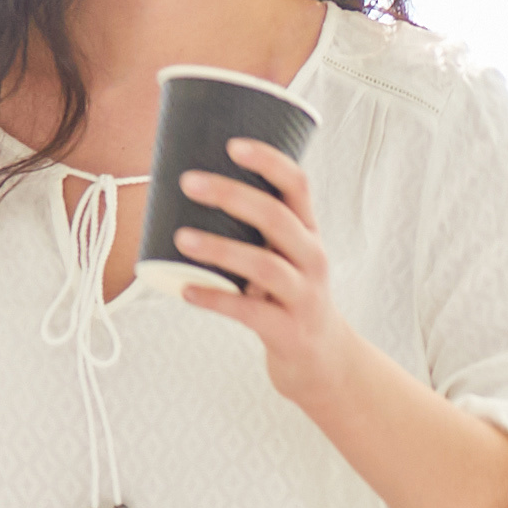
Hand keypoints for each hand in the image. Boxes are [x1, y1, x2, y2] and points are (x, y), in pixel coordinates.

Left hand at [161, 136, 372, 412]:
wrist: (325, 362)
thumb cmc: (291, 299)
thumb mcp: (286, 259)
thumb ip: (253, 231)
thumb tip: (187, 196)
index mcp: (308, 234)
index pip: (297, 186)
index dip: (269, 162)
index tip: (234, 145)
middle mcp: (311, 260)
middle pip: (277, 218)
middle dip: (232, 195)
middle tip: (189, 182)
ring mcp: (303, 297)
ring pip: (265, 266)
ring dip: (220, 249)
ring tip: (182, 238)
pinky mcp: (289, 332)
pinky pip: (249, 313)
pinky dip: (215, 300)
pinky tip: (185, 292)